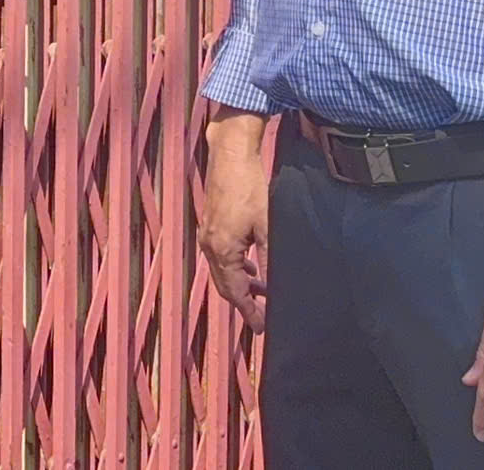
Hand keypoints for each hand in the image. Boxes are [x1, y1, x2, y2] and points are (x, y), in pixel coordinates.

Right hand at [197, 110, 270, 332]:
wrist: (230, 155)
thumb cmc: (249, 188)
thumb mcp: (267, 227)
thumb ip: (270, 260)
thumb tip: (275, 287)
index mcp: (222, 251)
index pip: (236, 293)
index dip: (249, 312)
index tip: (260, 328)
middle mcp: (209, 245)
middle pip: (225, 285)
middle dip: (243, 302)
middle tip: (261, 316)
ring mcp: (207, 233)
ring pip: (222, 270)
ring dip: (240, 284)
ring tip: (262, 292)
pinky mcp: (210, 223)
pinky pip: (220, 256)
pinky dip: (235, 266)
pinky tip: (251, 264)